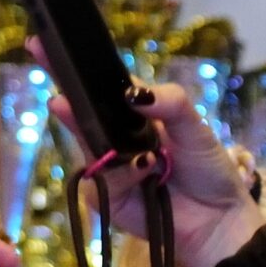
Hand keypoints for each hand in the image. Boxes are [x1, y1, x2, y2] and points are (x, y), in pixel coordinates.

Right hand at [61, 86, 262, 266]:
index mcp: (136, 115)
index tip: (46, 45)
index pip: (103, 86)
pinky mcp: (108, 198)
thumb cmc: (209, 170)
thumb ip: (170, 103)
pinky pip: (101, 182)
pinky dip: (124, 174)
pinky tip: (147, 172)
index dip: (77, 68)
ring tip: (148, 155)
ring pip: (89, 148)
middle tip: (56, 92)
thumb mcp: (195, 127)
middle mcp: (117, 138)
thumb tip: (133, 94)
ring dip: (107, 146)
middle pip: (82, 114)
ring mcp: (110, 168)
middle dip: (67, 100)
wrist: (219, 221)